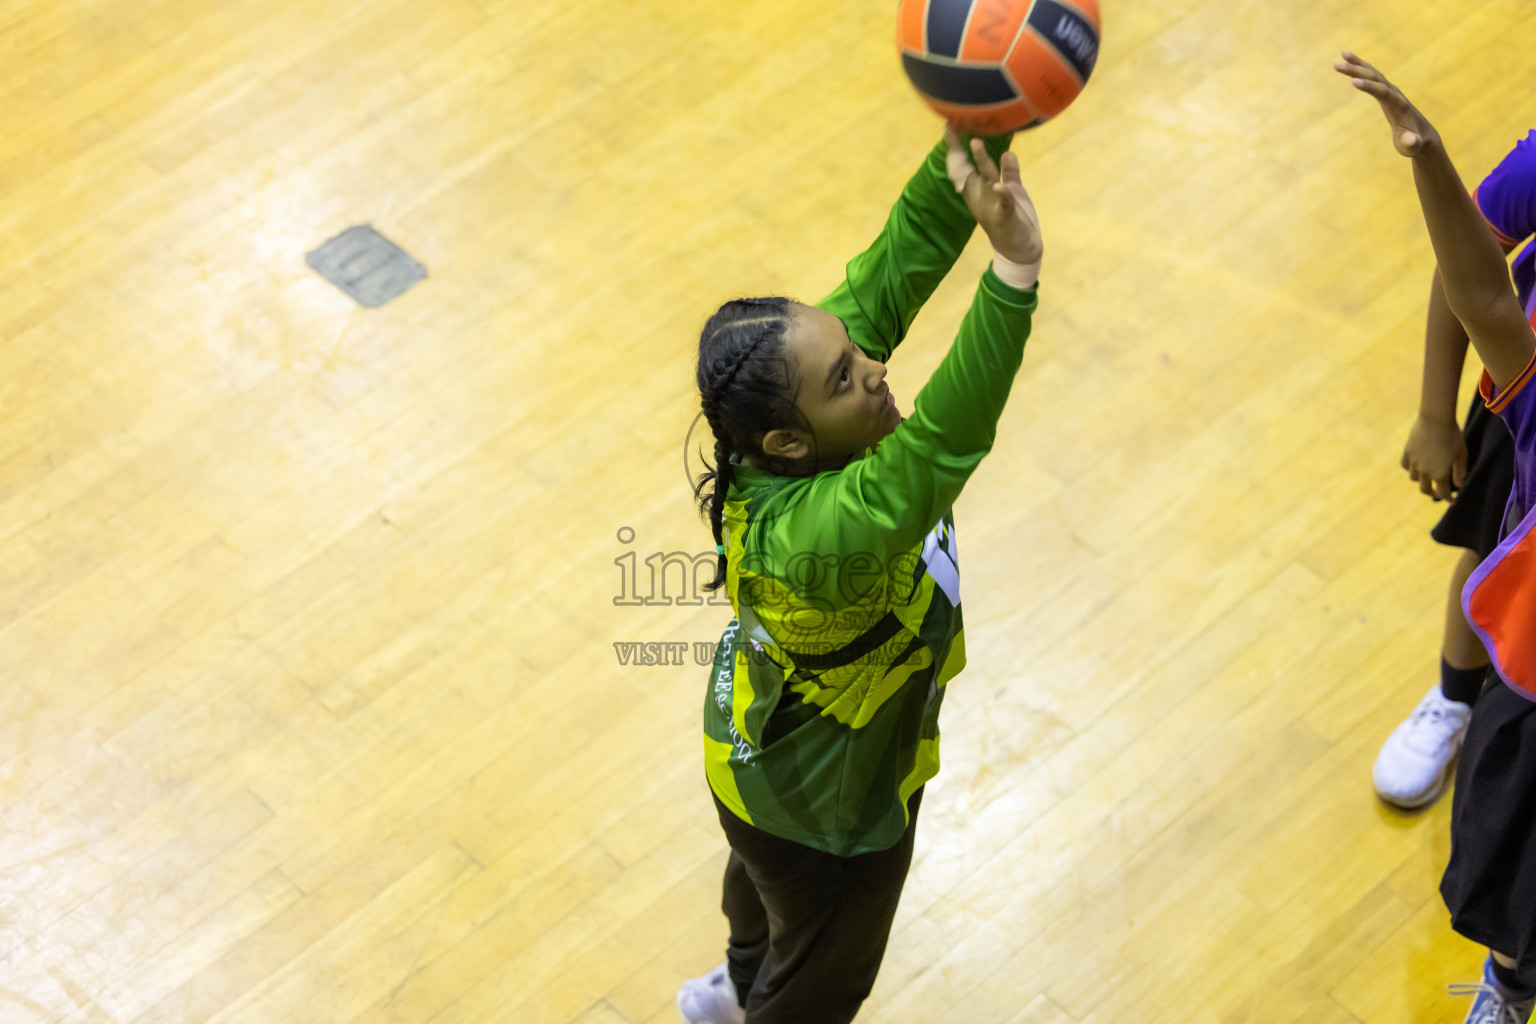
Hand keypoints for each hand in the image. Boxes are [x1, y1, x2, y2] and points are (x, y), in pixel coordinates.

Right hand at [944, 125, 1041, 265]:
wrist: (1021, 250)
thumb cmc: (1014, 220)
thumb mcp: (1013, 192)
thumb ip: (1010, 173)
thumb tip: (1008, 152)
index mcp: (979, 189)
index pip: (965, 165)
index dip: (956, 146)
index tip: (950, 125)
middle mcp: (980, 196)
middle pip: (968, 169)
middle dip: (960, 150)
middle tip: (953, 128)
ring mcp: (991, 207)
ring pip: (986, 180)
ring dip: (981, 162)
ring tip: (976, 144)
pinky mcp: (1005, 218)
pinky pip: (1003, 204)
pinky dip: (1002, 195)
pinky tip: (1000, 186)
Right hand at [1334, 51, 1439, 156]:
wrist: (1423, 136)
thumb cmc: (1415, 144)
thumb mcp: (1412, 146)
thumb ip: (1411, 142)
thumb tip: (1410, 141)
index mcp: (1399, 106)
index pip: (1382, 93)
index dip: (1369, 87)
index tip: (1352, 82)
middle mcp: (1395, 94)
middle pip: (1375, 78)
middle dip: (1357, 70)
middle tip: (1337, 65)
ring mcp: (1391, 92)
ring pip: (1374, 74)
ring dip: (1358, 64)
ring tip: (1342, 54)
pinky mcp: (1386, 93)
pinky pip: (1373, 77)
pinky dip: (1362, 68)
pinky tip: (1350, 63)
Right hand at [1402, 413, 1466, 501]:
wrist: (1435, 419)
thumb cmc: (1453, 435)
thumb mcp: (1461, 454)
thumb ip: (1460, 470)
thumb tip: (1459, 485)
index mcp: (1440, 473)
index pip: (1443, 492)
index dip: (1449, 499)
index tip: (1453, 502)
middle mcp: (1425, 471)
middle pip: (1425, 489)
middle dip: (1433, 493)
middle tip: (1438, 492)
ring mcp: (1414, 462)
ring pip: (1414, 478)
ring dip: (1421, 480)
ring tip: (1426, 477)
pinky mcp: (1407, 452)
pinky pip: (1405, 466)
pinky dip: (1410, 469)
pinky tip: (1415, 466)